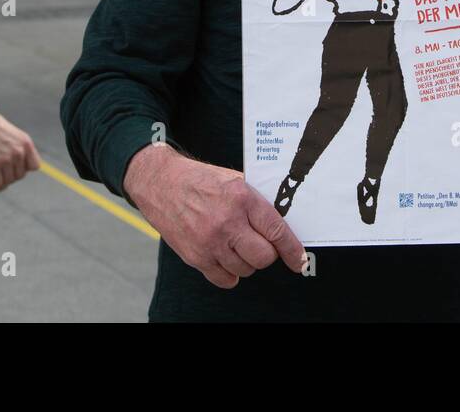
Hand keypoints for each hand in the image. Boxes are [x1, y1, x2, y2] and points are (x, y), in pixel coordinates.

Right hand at [0, 108, 39, 191]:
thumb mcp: (16, 135)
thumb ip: (22, 150)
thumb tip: (24, 169)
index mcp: (26, 144)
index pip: (35, 166)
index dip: (26, 169)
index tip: (17, 169)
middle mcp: (18, 152)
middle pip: (20, 175)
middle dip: (12, 177)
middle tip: (3, 175)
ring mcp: (6, 159)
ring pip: (9, 181)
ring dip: (3, 184)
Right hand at [124, 145, 305, 288]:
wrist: (161, 184)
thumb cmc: (200, 181)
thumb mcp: (234, 180)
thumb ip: (257, 201)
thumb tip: (284, 221)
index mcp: (242, 199)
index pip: (276, 231)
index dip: (292, 249)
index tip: (298, 260)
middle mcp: (227, 222)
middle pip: (264, 257)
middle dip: (267, 254)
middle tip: (261, 244)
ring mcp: (210, 242)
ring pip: (246, 269)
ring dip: (247, 261)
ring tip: (236, 244)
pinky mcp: (195, 257)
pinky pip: (225, 279)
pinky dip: (229, 273)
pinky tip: (225, 256)